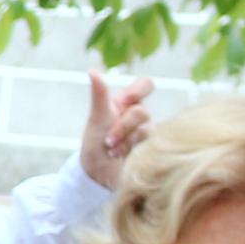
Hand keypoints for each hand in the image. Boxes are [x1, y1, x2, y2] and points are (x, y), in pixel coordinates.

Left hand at [79, 69, 151, 187]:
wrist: (96, 173)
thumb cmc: (95, 143)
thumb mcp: (96, 118)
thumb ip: (98, 95)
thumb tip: (92, 70)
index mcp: (128, 104)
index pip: (146, 85)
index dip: (139, 90)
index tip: (125, 101)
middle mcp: (141, 116)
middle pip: (142, 112)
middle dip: (122, 127)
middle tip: (108, 141)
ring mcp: (148, 133)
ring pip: (147, 130)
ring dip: (126, 142)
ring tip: (113, 152)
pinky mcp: (152, 150)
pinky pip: (152, 146)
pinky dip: (132, 152)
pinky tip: (122, 159)